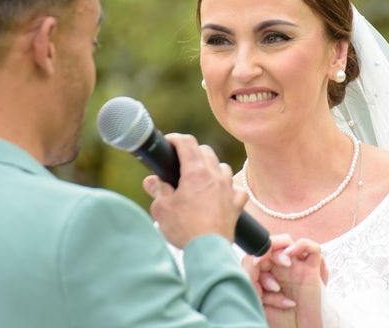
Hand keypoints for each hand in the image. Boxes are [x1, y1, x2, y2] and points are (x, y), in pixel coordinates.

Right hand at [142, 133, 247, 247]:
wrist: (208, 251)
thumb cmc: (184, 229)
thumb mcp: (162, 209)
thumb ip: (158, 190)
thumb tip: (152, 181)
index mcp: (196, 172)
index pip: (187, 143)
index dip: (175, 139)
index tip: (168, 142)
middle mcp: (215, 176)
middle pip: (206, 151)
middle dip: (192, 151)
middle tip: (179, 162)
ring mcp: (228, 189)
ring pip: (222, 167)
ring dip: (211, 168)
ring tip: (200, 178)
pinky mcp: (236, 204)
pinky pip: (236, 189)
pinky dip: (229, 188)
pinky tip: (222, 195)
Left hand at [242, 234, 326, 327]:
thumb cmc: (278, 319)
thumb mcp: (256, 298)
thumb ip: (251, 276)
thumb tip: (252, 257)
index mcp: (266, 273)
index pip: (258, 253)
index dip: (255, 255)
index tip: (255, 265)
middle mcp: (281, 268)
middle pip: (271, 245)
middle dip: (267, 254)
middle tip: (267, 268)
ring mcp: (297, 268)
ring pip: (288, 243)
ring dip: (281, 249)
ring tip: (283, 263)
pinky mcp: (313, 270)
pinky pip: (314, 249)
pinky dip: (302, 245)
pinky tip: (292, 254)